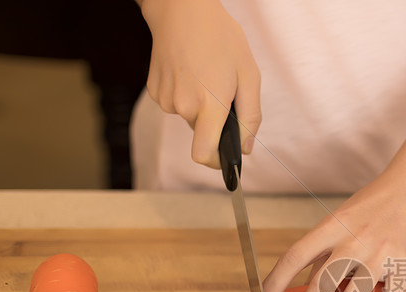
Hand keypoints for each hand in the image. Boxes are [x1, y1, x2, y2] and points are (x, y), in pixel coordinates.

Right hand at [140, 0, 260, 166]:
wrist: (182, 10)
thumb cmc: (220, 38)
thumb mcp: (249, 76)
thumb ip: (250, 117)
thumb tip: (245, 148)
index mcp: (209, 105)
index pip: (203, 154)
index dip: (216, 162)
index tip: (226, 159)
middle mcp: (183, 106)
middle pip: (201, 134)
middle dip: (214, 122)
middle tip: (223, 92)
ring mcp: (165, 99)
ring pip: (189, 118)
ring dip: (200, 106)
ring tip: (206, 76)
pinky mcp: (155, 91)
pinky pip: (176, 105)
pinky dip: (186, 95)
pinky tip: (190, 73)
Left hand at [262, 168, 405, 291]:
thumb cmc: (376, 202)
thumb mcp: (343, 217)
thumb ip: (327, 248)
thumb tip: (310, 283)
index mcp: (334, 225)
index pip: (295, 256)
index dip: (276, 282)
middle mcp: (356, 240)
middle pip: (322, 284)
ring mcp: (382, 255)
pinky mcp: (405, 265)